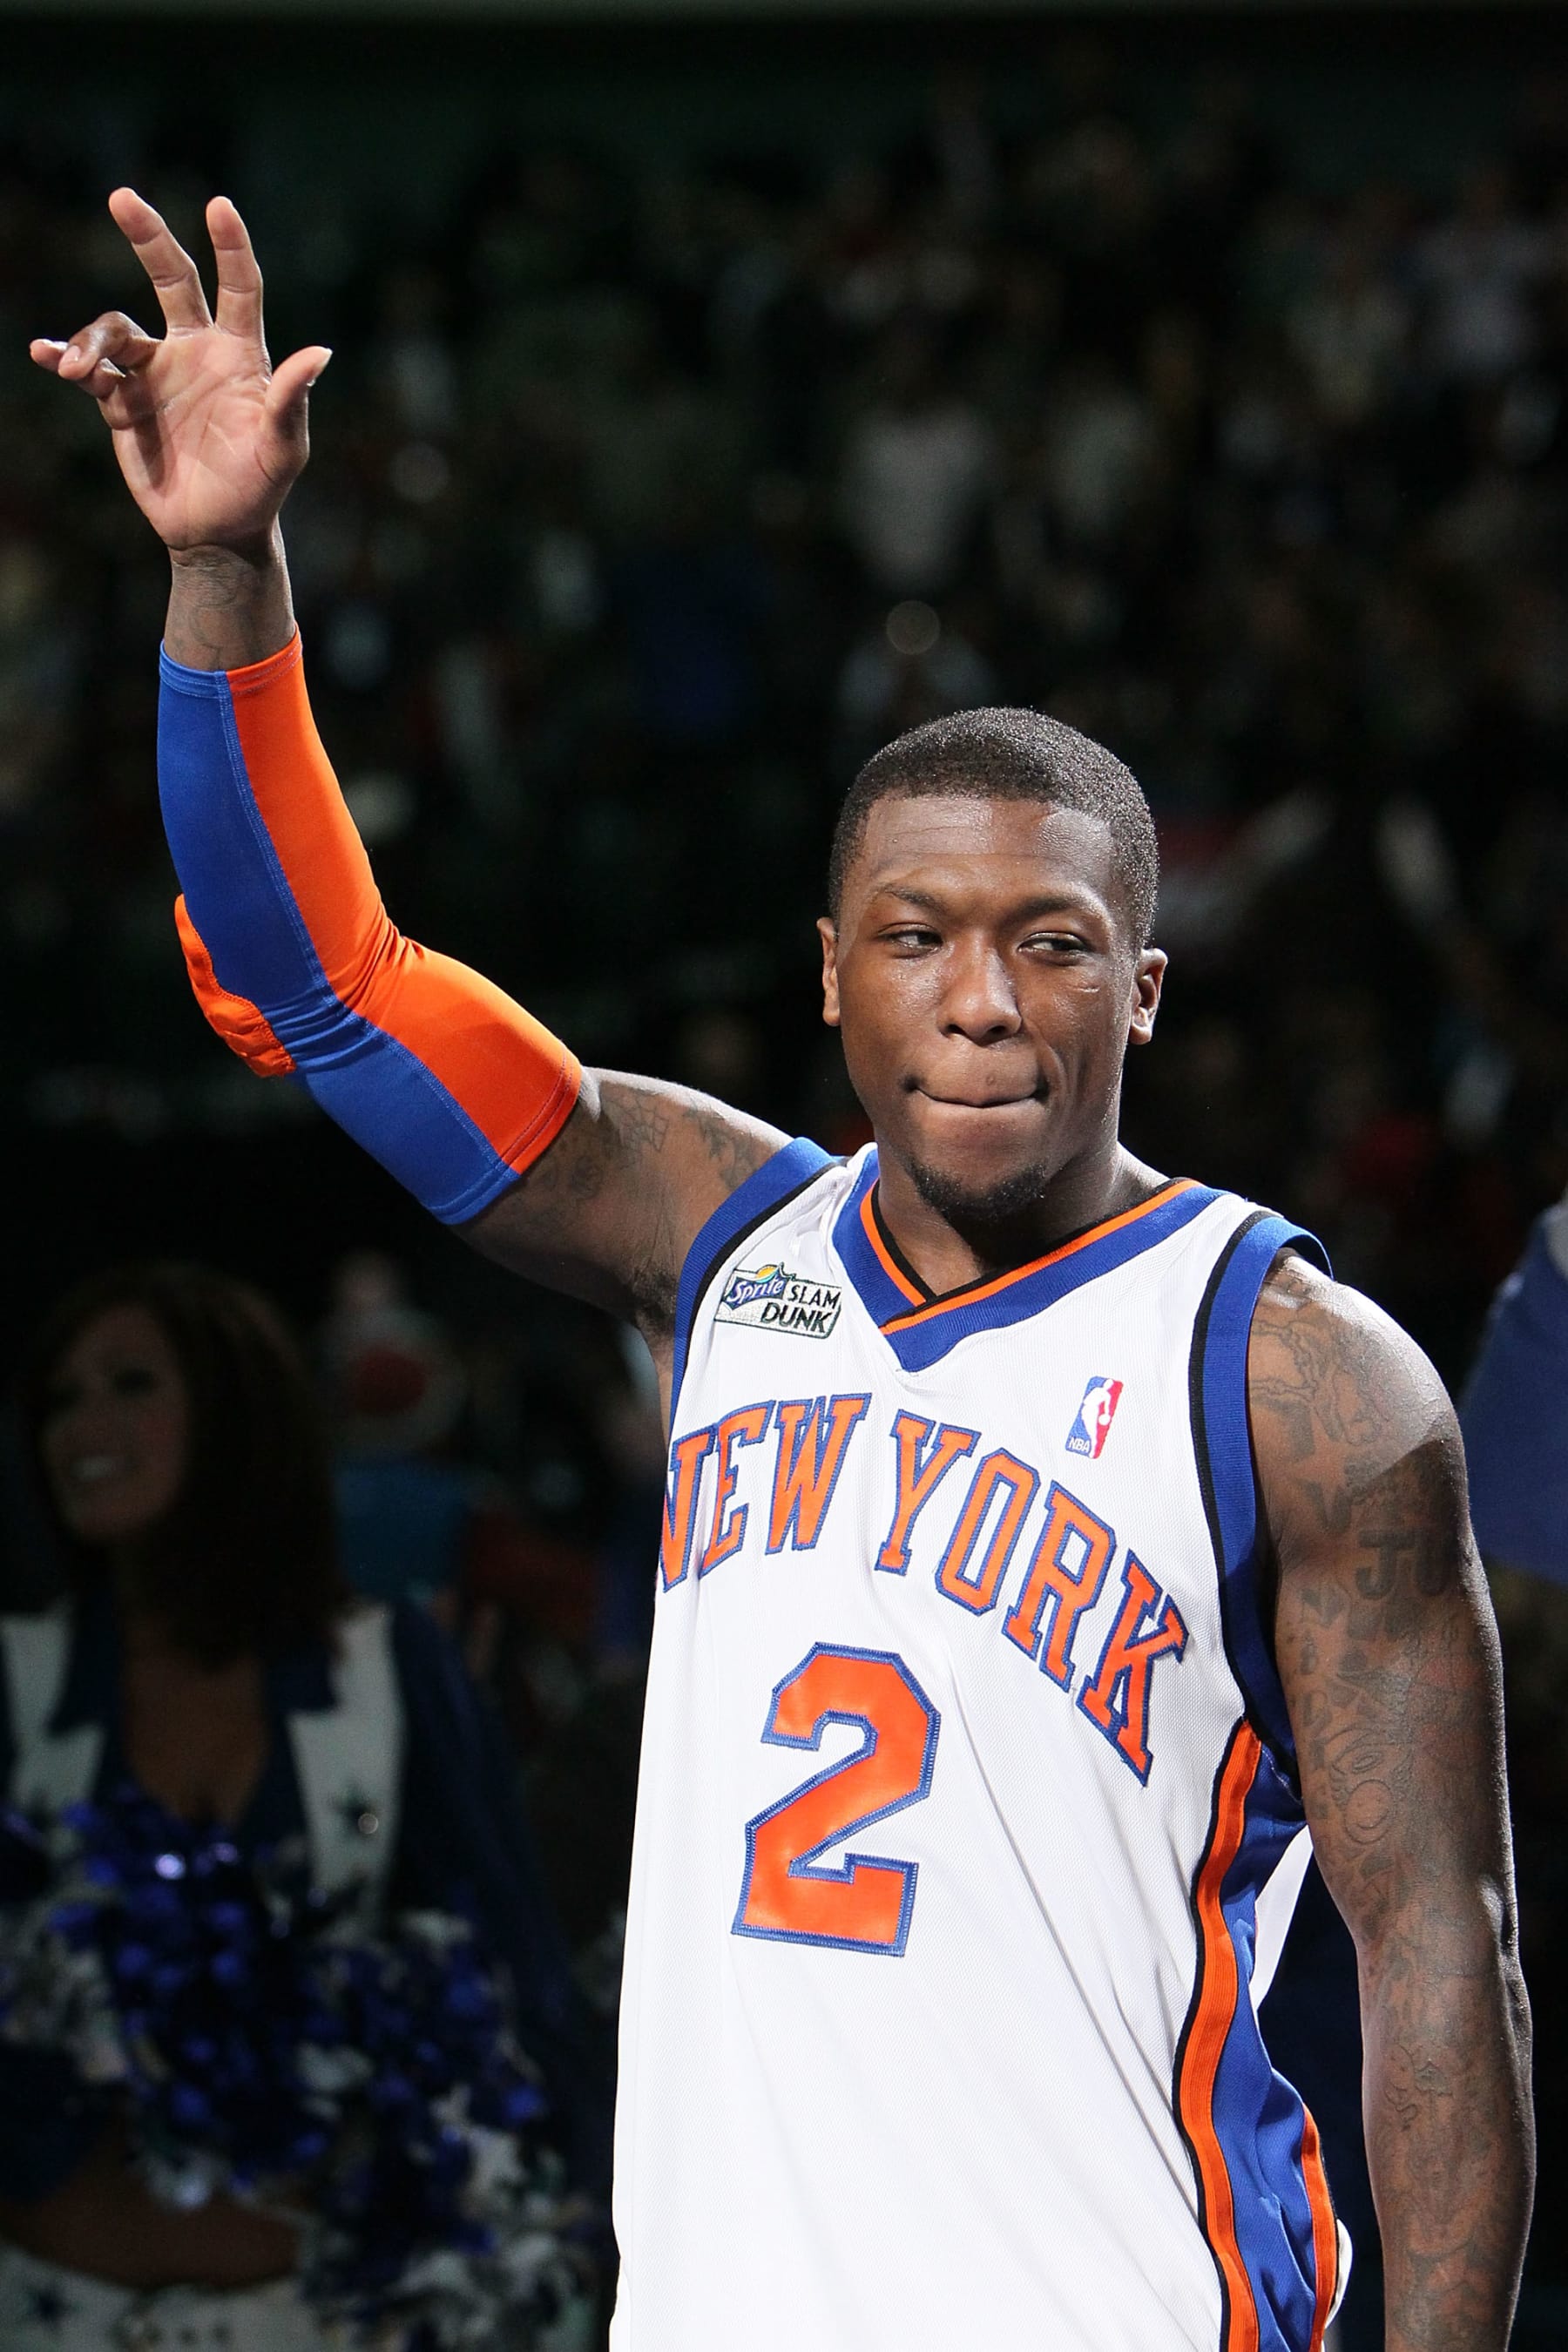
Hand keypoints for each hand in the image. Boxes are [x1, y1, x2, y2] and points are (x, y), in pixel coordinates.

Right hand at [30, 187, 329, 556]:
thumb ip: (292, 400)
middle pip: (172, 279)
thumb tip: (321, 352)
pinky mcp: (123, 403)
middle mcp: (195, 352)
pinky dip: (65, 359)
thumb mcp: (284, 449)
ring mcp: (156, 374)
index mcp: (239, 354)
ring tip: (79, 369)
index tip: (218, 206)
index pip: (239, 288)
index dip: (231, 247)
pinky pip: (89, 371)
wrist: (218, 532)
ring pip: (116, 330)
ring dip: (92, 341)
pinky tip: (46, 356)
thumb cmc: (260, 488)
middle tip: (122, 197)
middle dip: (149, 238)